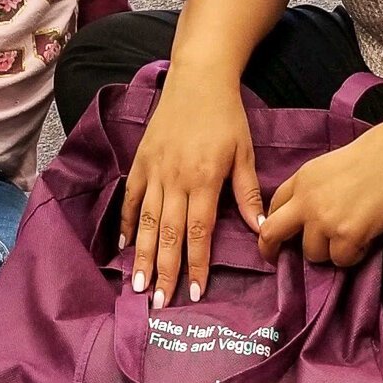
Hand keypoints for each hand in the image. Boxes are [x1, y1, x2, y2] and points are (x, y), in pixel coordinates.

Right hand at [120, 74, 263, 309]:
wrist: (197, 79)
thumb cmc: (227, 116)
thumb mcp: (245, 153)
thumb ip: (247, 193)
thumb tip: (260, 229)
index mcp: (203, 179)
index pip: (198, 232)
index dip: (196, 264)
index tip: (195, 293)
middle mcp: (174, 179)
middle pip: (166, 234)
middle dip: (164, 271)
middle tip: (159, 304)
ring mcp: (153, 171)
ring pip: (144, 222)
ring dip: (141, 256)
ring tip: (138, 286)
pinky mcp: (140, 161)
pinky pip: (131, 198)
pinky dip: (125, 223)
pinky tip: (123, 247)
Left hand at [257, 117, 382, 266]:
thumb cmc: (372, 159)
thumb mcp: (327, 167)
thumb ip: (310, 190)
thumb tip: (302, 216)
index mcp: (301, 181)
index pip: (273, 208)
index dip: (273, 224)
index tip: (277, 236)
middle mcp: (306, 202)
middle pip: (272, 234)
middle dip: (270, 250)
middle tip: (276, 260)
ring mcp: (325, 221)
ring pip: (312, 253)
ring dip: (328, 251)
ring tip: (349, 236)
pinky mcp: (347, 237)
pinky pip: (341, 260)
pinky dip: (353, 255)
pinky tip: (366, 239)